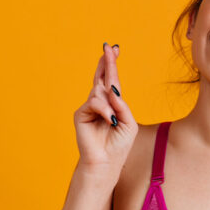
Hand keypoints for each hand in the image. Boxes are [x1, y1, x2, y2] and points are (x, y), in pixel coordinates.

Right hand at [73, 43, 137, 175]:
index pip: (111, 81)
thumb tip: (112, 89)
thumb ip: (122, 105)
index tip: (114, 49)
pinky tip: (109, 121)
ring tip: (114, 121)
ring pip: (100, 92)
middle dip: (107, 62)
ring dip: (110, 104)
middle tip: (109, 46)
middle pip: (102, 78)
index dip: (111, 64)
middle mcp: (99, 103)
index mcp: (112, 104)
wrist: (107, 162)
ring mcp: (89, 107)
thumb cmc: (119, 145)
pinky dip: (104, 110)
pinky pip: (94, 102)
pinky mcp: (81, 114)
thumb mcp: (129, 123)